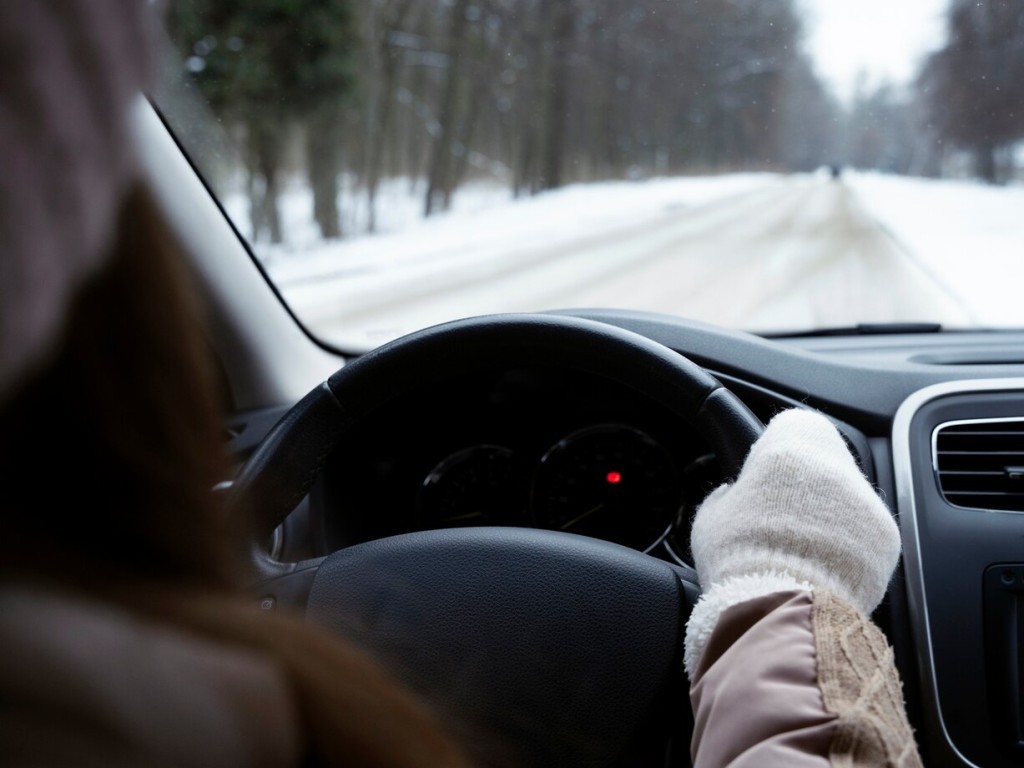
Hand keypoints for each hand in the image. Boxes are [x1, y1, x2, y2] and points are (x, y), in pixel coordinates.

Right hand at [684, 408, 900, 674]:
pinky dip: (852, 544)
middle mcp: (835, 465)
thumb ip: (728, 495)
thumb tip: (733, 495)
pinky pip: (868, 531)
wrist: (782, 608)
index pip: (792, 425)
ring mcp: (867, 502)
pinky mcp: (887, 538)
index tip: (764, 474)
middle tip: (782, 514)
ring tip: (802, 547)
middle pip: (826, 459)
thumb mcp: (713, 516)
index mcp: (789, 447)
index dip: (776, 449)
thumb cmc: (738, 558)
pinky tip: (824, 566)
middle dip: (808, 483)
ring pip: (849, 496)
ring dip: (832, 513)